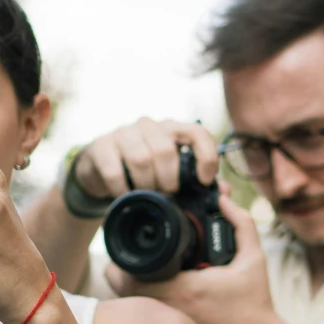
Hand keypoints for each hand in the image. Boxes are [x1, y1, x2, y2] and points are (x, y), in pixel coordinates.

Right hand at [72, 116, 218, 200]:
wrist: (99, 172)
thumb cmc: (142, 173)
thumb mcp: (169, 175)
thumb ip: (196, 183)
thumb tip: (224, 192)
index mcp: (171, 130)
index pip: (197, 132)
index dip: (206, 156)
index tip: (204, 181)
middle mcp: (148, 126)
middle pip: (165, 150)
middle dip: (168, 179)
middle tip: (167, 195)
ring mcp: (122, 133)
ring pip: (141, 158)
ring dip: (146, 185)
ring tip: (147, 197)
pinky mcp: (100, 146)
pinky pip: (114, 171)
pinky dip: (123, 190)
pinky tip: (126, 197)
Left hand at [104, 191, 287, 323]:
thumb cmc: (256, 305)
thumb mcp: (253, 259)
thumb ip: (241, 224)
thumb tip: (221, 199)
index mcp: (182, 289)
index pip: (127, 276)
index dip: (120, 262)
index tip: (127, 251)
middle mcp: (169, 311)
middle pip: (121, 292)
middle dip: (122, 274)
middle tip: (133, 261)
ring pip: (131, 309)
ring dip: (132, 292)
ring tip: (143, 277)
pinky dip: (144, 310)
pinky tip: (156, 299)